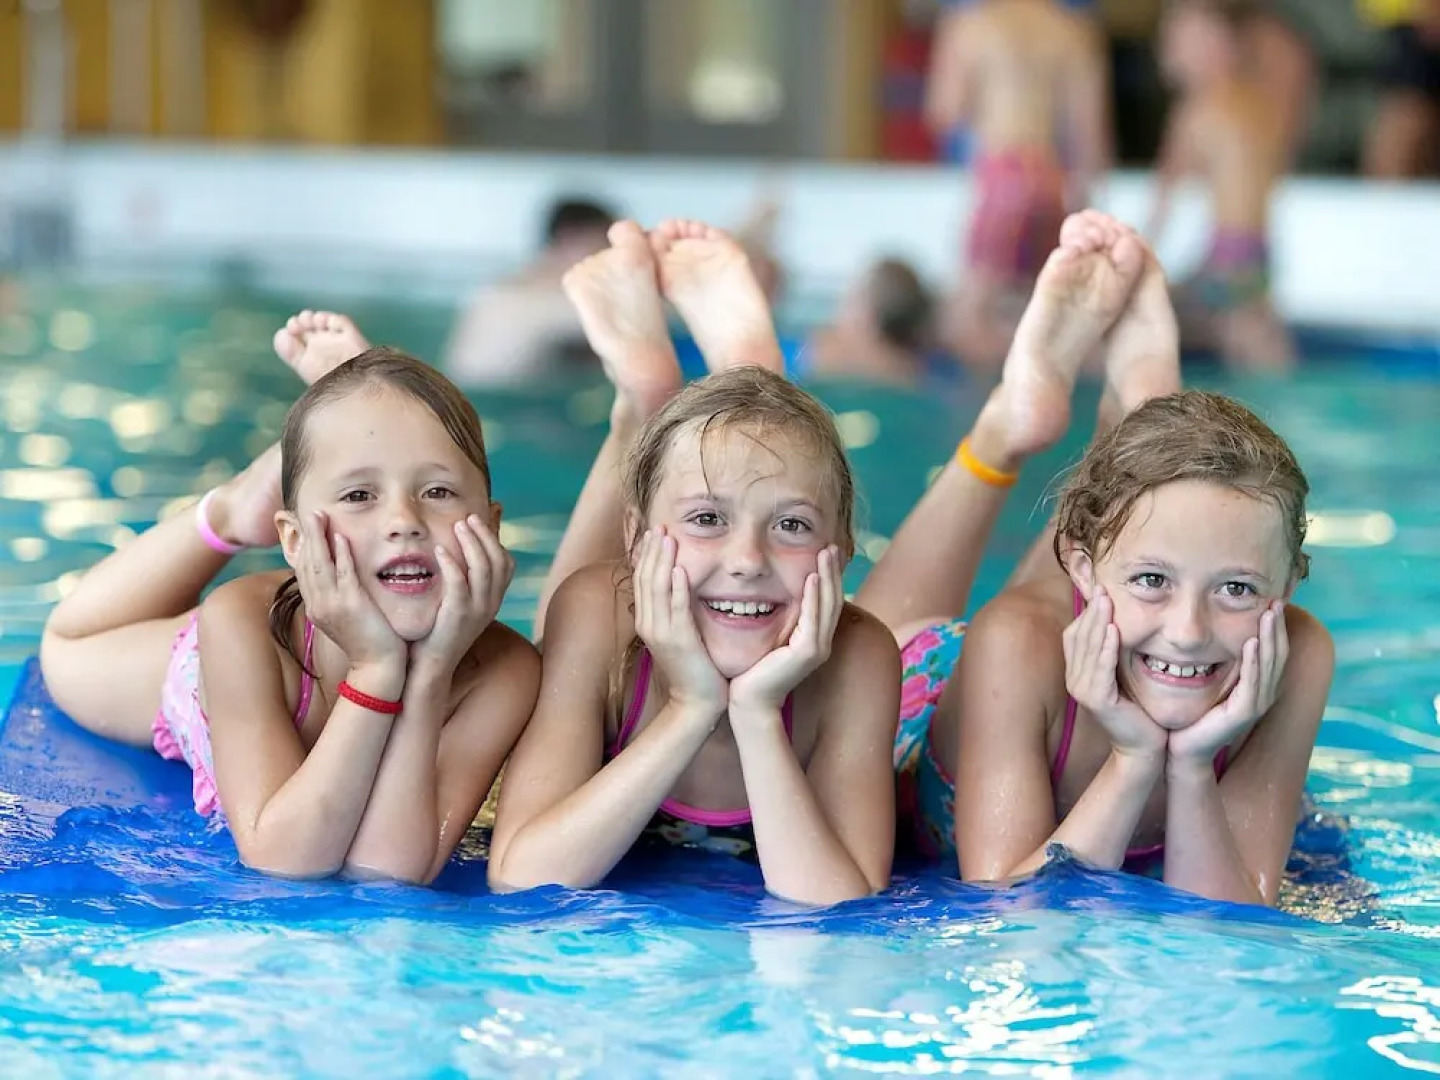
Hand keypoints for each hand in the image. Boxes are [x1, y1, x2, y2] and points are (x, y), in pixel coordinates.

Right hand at [295, 511, 403, 670]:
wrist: (378, 668)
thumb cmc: (368, 642)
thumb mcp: (347, 617)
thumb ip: (340, 597)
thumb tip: (340, 581)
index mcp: (317, 607)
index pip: (304, 571)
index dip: (303, 546)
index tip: (303, 526)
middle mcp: (319, 605)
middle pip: (307, 563)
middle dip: (307, 535)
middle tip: (308, 512)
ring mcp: (333, 605)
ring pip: (320, 564)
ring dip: (319, 537)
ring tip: (318, 515)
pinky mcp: (352, 606)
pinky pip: (344, 574)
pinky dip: (341, 554)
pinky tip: (340, 537)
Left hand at [410, 514, 513, 677]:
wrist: (433, 666)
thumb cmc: (439, 632)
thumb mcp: (458, 604)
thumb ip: (462, 580)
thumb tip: (457, 554)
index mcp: (494, 600)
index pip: (507, 563)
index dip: (496, 539)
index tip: (481, 519)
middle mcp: (492, 603)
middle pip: (498, 559)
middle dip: (485, 534)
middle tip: (468, 517)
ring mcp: (478, 610)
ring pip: (484, 567)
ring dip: (472, 542)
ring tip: (458, 525)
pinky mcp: (459, 615)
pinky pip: (460, 583)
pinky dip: (452, 563)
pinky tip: (440, 550)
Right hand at [632, 527, 727, 713]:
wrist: (696, 701)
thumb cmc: (694, 667)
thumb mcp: (679, 633)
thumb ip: (675, 610)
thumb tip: (678, 585)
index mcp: (647, 620)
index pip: (643, 579)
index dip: (646, 554)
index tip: (654, 531)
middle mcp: (648, 623)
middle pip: (646, 578)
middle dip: (652, 550)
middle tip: (659, 525)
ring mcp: (661, 632)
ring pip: (657, 588)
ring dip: (662, 561)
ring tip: (667, 537)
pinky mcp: (678, 641)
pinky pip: (676, 608)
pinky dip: (678, 587)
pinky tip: (681, 569)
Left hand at [728, 546, 843, 714]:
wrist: (749, 702)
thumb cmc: (753, 672)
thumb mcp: (769, 640)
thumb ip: (777, 622)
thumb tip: (767, 599)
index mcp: (813, 638)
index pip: (826, 601)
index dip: (828, 577)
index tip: (824, 552)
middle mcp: (820, 642)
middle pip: (833, 599)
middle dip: (832, 571)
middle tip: (830, 546)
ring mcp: (817, 648)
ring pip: (828, 605)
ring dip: (827, 577)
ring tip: (825, 553)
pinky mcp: (807, 652)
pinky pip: (814, 618)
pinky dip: (814, 596)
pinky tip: (812, 577)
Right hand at [1062, 587, 1166, 761]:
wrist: (1143, 747)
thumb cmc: (1137, 709)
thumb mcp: (1122, 674)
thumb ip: (1114, 652)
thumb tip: (1118, 620)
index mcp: (1077, 671)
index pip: (1076, 633)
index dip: (1086, 610)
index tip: (1099, 587)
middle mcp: (1075, 679)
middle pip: (1079, 636)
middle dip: (1091, 610)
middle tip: (1101, 586)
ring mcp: (1083, 690)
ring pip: (1088, 649)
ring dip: (1097, 623)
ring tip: (1106, 601)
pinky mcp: (1097, 700)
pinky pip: (1101, 668)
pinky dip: (1106, 648)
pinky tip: (1114, 631)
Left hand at [1169, 602, 1288, 765]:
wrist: (1184, 748)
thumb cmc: (1194, 714)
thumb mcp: (1210, 680)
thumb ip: (1220, 661)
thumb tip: (1217, 630)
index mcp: (1257, 685)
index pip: (1273, 650)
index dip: (1275, 627)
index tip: (1274, 600)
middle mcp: (1262, 693)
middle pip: (1277, 654)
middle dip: (1277, 626)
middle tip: (1277, 600)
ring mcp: (1255, 704)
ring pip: (1269, 665)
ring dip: (1270, 638)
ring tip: (1269, 614)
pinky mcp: (1243, 713)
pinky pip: (1252, 683)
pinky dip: (1254, 662)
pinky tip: (1252, 643)